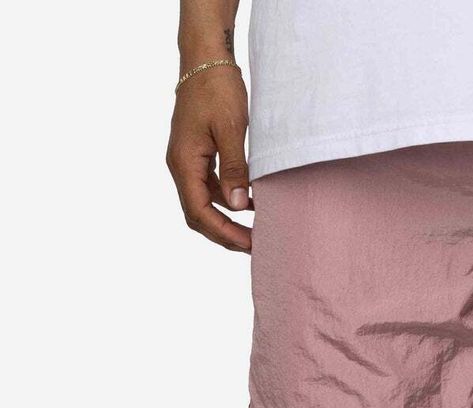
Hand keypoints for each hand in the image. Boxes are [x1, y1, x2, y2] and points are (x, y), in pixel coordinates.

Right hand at [166, 66, 251, 252]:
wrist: (205, 58)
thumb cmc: (216, 88)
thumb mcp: (230, 129)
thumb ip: (234, 169)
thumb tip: (238, 206)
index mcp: (184, 162)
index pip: (198, 212)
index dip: (223, 233)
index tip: (249, 244)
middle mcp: (180, 165)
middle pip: (197, 215)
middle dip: (224, 234)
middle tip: (254, 246)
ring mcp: (188, 161)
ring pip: (203, 204)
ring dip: (227, 220)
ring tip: (254, 231)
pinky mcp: (198, 155)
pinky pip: (209, 188)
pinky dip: (228, 201)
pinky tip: (250, 204)